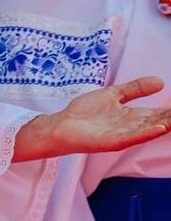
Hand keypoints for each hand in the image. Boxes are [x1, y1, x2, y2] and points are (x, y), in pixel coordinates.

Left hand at [13, 76, 170, 161]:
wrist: (63, 124)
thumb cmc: (86, 112)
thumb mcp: (113, 94)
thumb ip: (135, 89)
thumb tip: (161, 81)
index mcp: (133, 117)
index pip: (159, 113)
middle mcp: (132, 127)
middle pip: (158, 122)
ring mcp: (123, 135)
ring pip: (150, 130)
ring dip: (166, 124)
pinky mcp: (112, 141)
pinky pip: (132, 137)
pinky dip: (147, 133)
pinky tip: (160, 128)